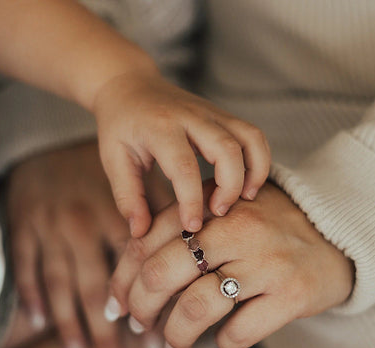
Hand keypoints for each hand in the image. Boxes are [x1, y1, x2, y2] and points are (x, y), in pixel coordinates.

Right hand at [6, 141, 171, 347]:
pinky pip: (25, 266)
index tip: (156, 346)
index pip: (130, 274)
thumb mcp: (151, 182)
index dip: (142, 313)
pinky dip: (32, 296)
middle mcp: (82, 223)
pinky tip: (40, 325)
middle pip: (93, 290)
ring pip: (60, 285)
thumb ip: (168, 220)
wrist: (89, 121)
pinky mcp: (24, 223)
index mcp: (115, 214)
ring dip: (70, 327)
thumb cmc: (129, 160)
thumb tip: (202, 259)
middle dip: (105, 336)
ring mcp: (50, 225)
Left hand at [92, 71, 269, 237]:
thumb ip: (128, 198)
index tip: (191, 227)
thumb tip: (141, 233)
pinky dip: (260, 160)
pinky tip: (249, 184)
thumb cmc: (121, 127)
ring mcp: (212, 113)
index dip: (191, 201)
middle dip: (229, 187)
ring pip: (249, 138)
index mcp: (159, 127)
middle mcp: (191, 116)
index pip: (184, 166)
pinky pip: (253, 135)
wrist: (131, 87)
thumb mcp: (114, 160)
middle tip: (219, 213)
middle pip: (227, 149)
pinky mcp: (225, 115)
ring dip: (254, 171)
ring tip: (245, 199)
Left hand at [108, 182, 354, 347]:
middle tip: (140, 326)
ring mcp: (266, 262)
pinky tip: (224, 340)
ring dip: (175, 334)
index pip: (148, 241)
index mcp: (215, 205)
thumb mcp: (228, 211)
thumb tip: (131, 268)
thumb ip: (186, 228)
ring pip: (197, 306)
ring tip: (171, 344)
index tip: (116, 304)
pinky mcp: (292, 294)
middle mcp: (238, 229)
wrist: (341, 235)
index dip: (123, 279)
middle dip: (140, 308)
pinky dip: (225, 342)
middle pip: (163, 272)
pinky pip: (240, 329)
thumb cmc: (272, 227)